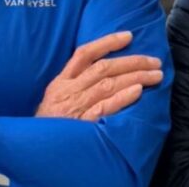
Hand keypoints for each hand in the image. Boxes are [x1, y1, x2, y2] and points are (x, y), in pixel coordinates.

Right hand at [36, 31, 162, 120]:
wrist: (32, 151)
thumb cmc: (48, 125)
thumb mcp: (54, 98)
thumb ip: (74, 84)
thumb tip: (103, 70)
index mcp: (61, 81)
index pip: (85, 53)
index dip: (107, 42)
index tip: (129, 36)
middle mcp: (69, 91)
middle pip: (104, 68)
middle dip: (132, 62)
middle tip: (155, 62)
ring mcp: (75, 107)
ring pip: (108, 85)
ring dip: (135, 77)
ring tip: (155, 76)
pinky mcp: (81, 125)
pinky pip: (104, 108)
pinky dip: (122, 98)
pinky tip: (137, 92)